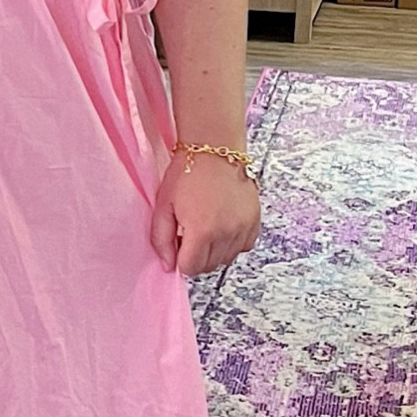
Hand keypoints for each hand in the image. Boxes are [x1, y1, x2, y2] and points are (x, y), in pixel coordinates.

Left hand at [149, 155, 260, 276]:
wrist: (215, 148)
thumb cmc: (187, 173)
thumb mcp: (163, 206)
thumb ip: (162, 240)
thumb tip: (169, 266)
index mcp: (202, 232)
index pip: (190, 268)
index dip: (180, 258)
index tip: (178, 241)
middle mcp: (226, 234)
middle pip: (208, 266)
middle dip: (196, 255)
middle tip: (189, 231)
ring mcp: (243, 228)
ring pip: (226, 259)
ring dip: (214, 250)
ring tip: (206, 226)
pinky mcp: (254, 221)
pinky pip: (243, 246)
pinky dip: (232, 242)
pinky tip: (222, 224)